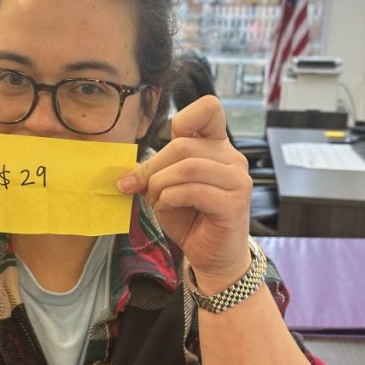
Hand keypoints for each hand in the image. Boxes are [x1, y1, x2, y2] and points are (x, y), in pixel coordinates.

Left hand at [117, 96, 251, 284]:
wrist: (212, 256)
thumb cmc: (191, 219)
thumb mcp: (166, 188)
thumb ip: (154, 172)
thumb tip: (127, 173)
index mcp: (217, 146)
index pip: (209, 108)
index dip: (183, 118)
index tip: (163, 145)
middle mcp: (232, 158)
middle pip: (183, 145)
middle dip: (152, 167)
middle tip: (137, 186)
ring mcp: (236, 180)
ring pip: (188, 166)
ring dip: (161, 185)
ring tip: (157, 201)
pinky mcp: (234, 202)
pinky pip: (193, 190)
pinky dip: (170, 199)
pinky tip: (168, 209)